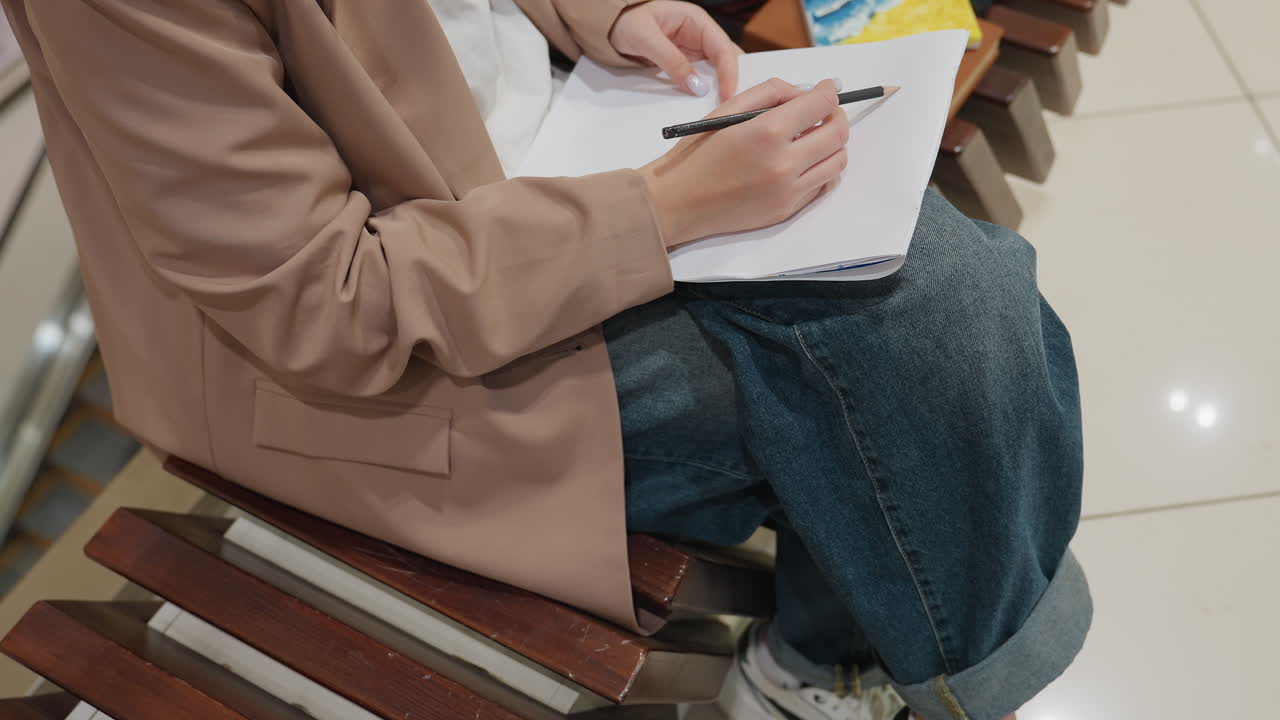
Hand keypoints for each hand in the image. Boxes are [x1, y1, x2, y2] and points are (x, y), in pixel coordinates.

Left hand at [609, 0, 741, 100]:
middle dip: (730, 82)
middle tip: (730, 107)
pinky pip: (698, 80)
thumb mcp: (647, 39)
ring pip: (715, 73)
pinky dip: (701, 93)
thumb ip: (672, 62)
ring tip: (719, 110)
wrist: (610, 25)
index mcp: (697, 21)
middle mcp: (700, 36)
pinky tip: (701, 105)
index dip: (729, 72)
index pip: (724, 48)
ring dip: (716, 90)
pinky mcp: (684, 65)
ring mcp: (693, 52)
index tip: (727, 95)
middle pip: (725, 61)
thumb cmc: (627, 20)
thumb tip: (696, 86)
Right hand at [639, 78, 849, 247]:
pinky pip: (822, 185)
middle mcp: (784, 163)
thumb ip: (770, 93)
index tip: (827, 89)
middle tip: (825, 112)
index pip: (821, 104)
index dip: (828, 91)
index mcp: (767, 132)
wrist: (678, 202)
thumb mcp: (727, 110)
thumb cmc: (697, 154)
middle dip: (836, 116)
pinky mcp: (787, 210)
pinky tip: (802, 162)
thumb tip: (804, 93)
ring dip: (833, 145)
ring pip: (838, 162)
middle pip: (838, 133)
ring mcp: (788, 191)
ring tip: (814, 138)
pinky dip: (820, 169)